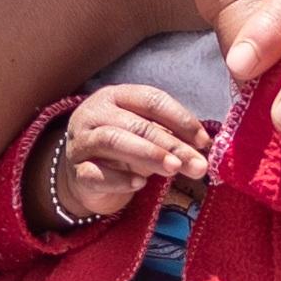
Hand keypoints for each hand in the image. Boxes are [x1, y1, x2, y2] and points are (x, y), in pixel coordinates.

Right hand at [45, 82, 214, 230]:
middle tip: (197, 163)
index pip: (150, 99)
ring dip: (148, 154)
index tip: (204, 141)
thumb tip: (203, 147)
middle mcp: (94, 113)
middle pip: (135, 123)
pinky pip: (96, 173)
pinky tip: (140, 184)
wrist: (81, 174)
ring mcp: (81, 142)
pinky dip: (119, 179)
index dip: (180, 118)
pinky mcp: (76, 172)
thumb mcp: (144, 135)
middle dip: (171, 143)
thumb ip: (169, 136)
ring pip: (112, 141)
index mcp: (115, 96)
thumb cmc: (121, 149)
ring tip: (174, 169)